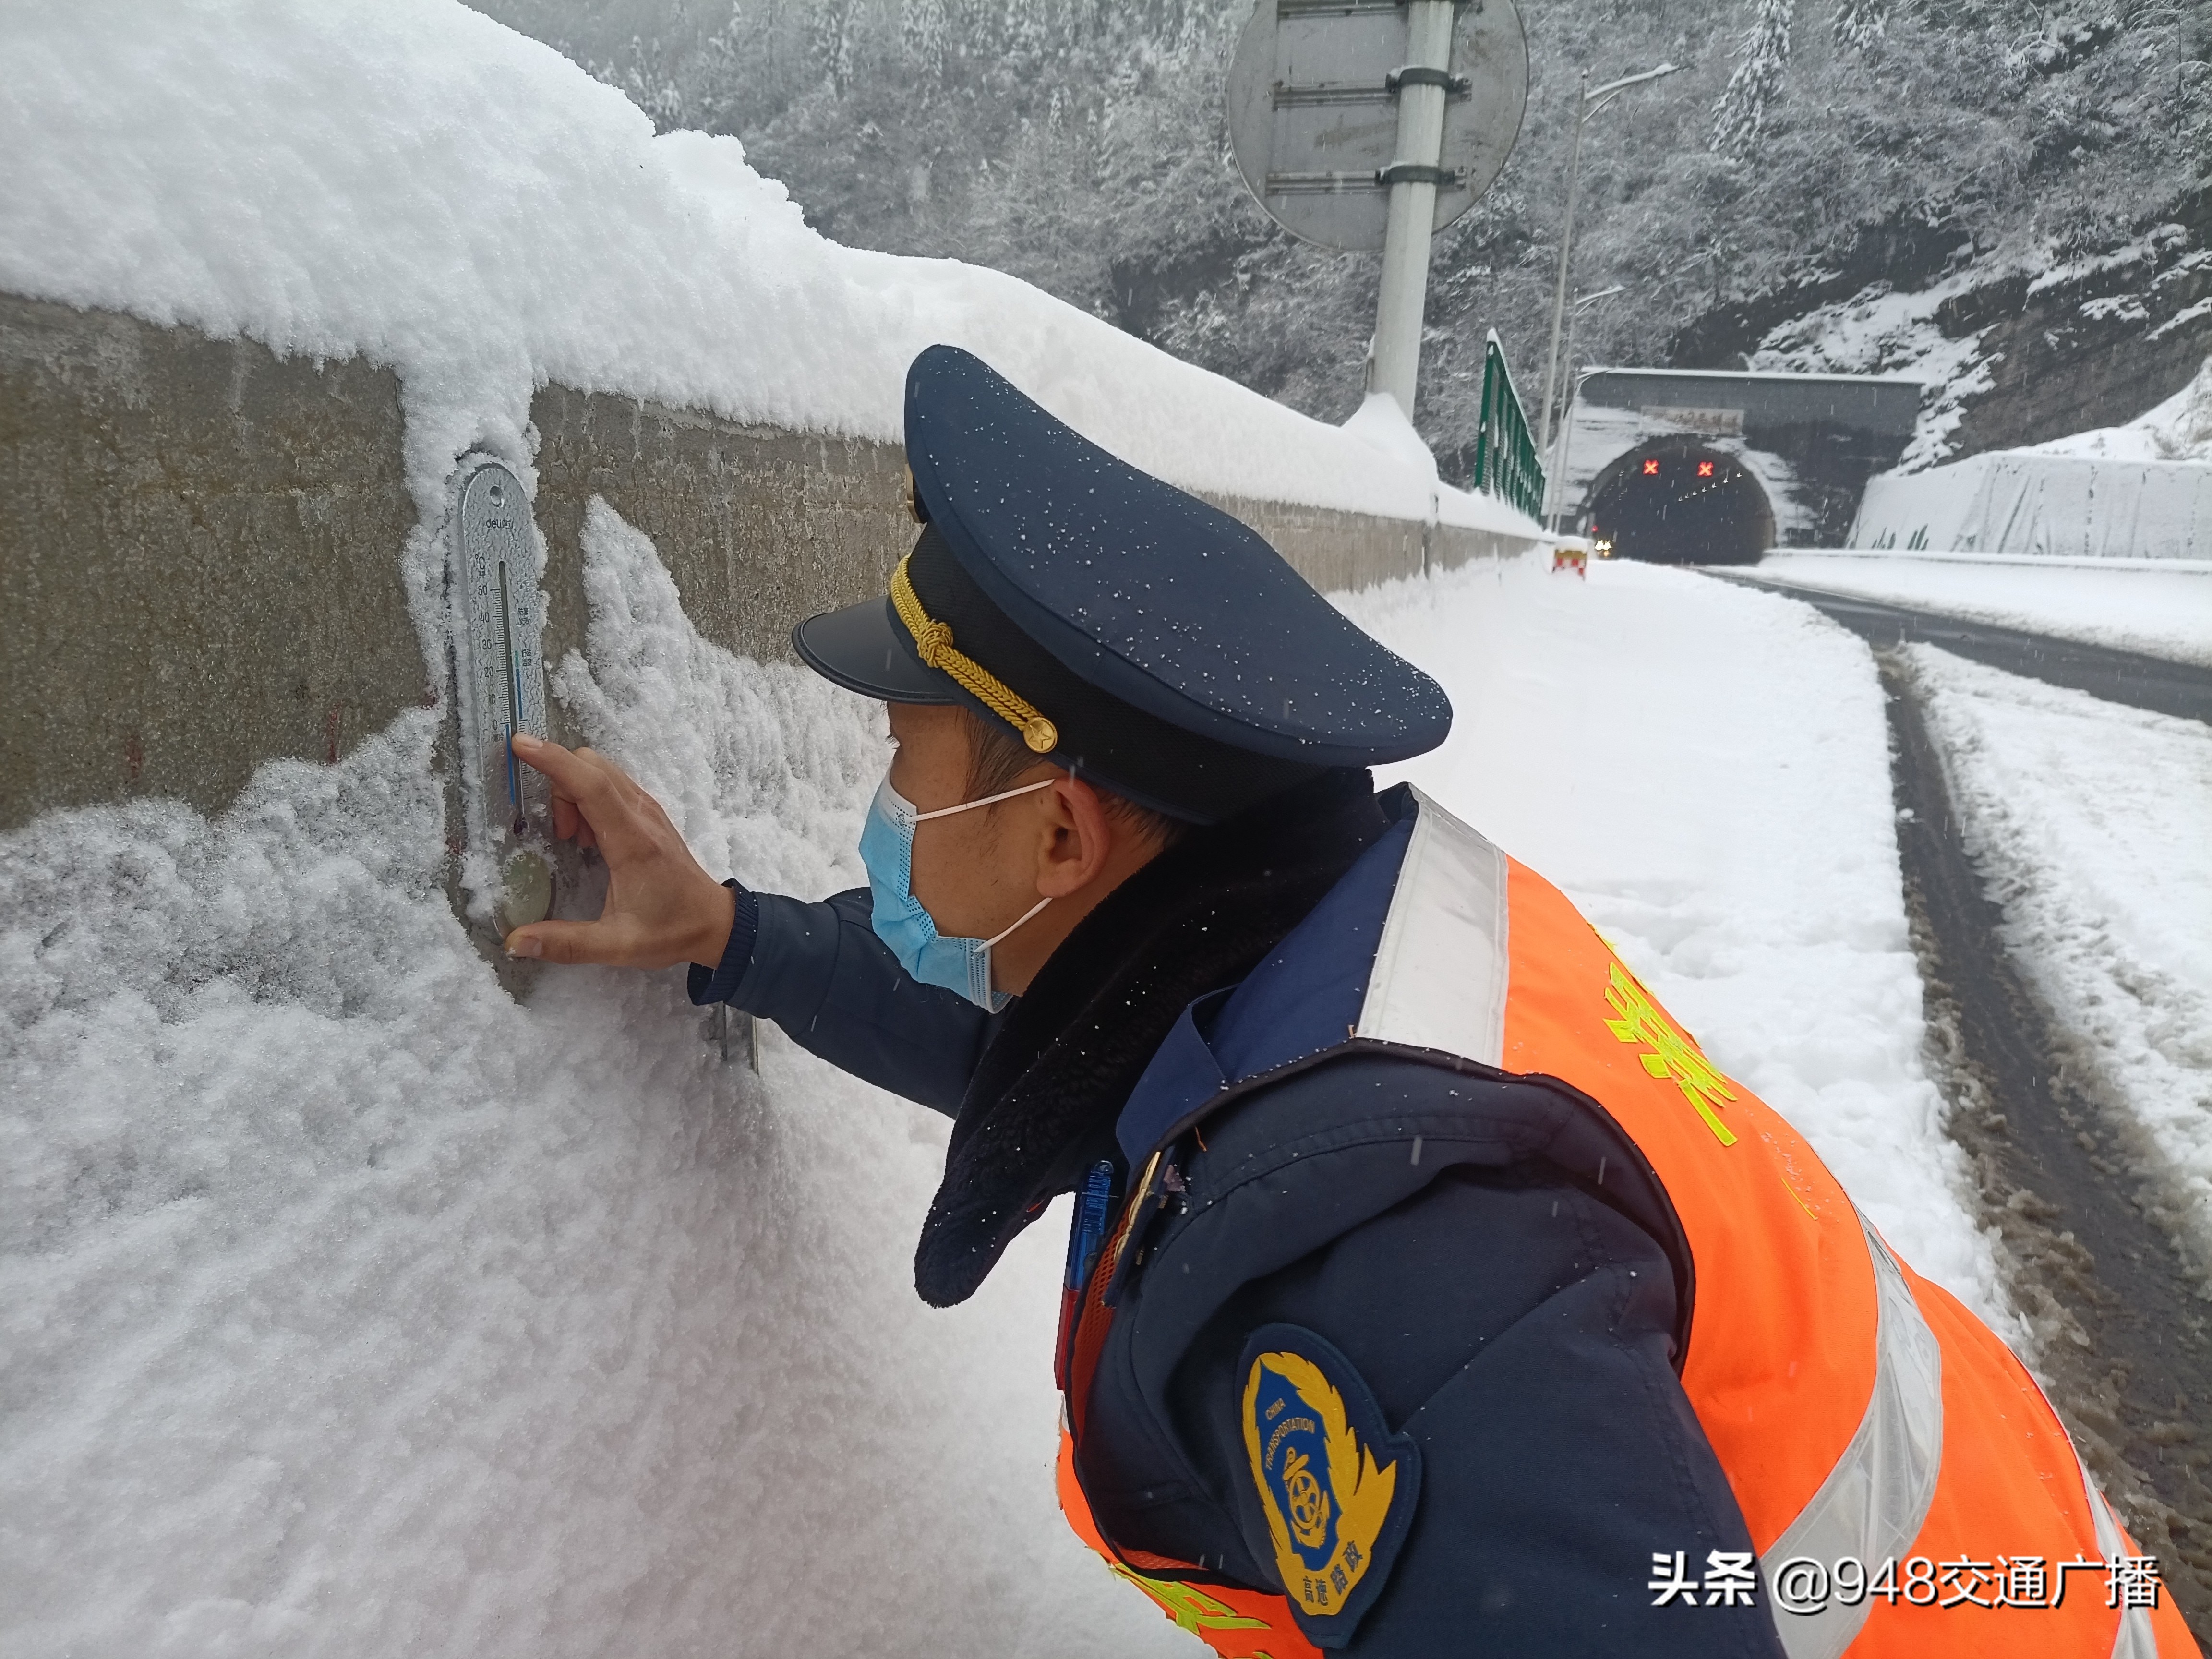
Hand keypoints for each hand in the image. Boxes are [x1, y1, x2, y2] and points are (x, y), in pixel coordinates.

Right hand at [501, 734, 736, 969]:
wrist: (716, 923)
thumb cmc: (670, 931)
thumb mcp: (618, 947)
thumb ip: (566, 944)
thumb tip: (516, 942)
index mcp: (633, 841)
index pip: (591, 784)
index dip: (553, 761)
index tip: (520, 745)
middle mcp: (643, 814)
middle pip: (592, 766)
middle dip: (560, 785)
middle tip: (562, 836)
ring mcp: (649, 809)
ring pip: (601, 771)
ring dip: (574, 792)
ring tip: (576, 841)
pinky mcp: (649, 813)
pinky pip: (611, 784)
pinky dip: (589, 797)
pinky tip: (591, 838)